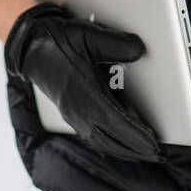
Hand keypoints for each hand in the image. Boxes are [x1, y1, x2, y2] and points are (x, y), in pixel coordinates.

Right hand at [4, 1, 164, 162]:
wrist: (32, 48)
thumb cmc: (59, 42)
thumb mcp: (88, 36)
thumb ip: (115, 43)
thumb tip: (139, 49)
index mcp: (84, 94)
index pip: (116, 122)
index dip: (136, 135)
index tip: (154, 144)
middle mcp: (79, 110)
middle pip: (112, 139)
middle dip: (136, 149)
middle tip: (158, 154)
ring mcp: (74, 115)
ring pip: (103, 141)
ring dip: (124, 150)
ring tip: (144, 153)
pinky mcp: (71, 114)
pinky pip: (94, 137)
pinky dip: (111, 143)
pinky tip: (119, 143)